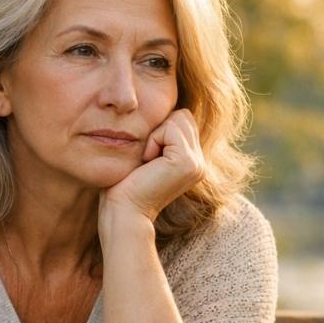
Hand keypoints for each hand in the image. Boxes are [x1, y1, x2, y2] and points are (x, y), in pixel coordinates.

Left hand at [101, 109, 204, 225]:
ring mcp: (197, 163)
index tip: (147, 158)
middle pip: (183, 115)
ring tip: (148, 161)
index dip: (160, 129)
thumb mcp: (146, 155)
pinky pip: (170, 128)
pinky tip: (148, 162)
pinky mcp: (188, 162)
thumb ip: (160, 137)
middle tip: (147, 158)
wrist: (124, 212)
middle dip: (160, 129)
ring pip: (178, 118)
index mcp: (192, 162)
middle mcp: (200, 163)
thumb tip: (162, 110)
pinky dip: (154, 140)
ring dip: (156, 135)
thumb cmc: (125, 186)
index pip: (182, 120)